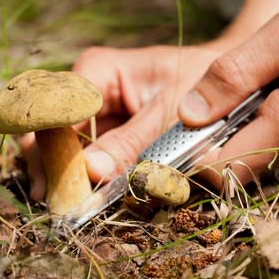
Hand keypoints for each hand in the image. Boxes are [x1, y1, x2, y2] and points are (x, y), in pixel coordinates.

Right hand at [21, 43, 228, 199]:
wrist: (227, 86)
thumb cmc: (201, 86)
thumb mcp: (169, 115)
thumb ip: (131, 143)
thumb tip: (91, 172)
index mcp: (98, 71)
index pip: (57, 110)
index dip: (52, 147)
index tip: (58, 185)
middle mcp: (85, 92)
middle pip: (50, 133)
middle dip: (53, 168)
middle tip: (59, 206)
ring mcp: (91, 117)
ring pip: (61, 152)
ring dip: (66, 180)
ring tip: (71, 208)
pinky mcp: (102, 138)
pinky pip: (84, 162)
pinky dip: (86, 182)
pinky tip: (87, 201)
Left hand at [178, 0, 278, 188]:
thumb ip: (234, 76)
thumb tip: (188, 115)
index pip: (229, 171)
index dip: (197, 162)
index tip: (183, 144)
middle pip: (244, 165)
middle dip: (226, 137)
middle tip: (236, 97)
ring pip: (267, 157)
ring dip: (254, 129)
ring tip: (275, 88)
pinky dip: (278, 129)